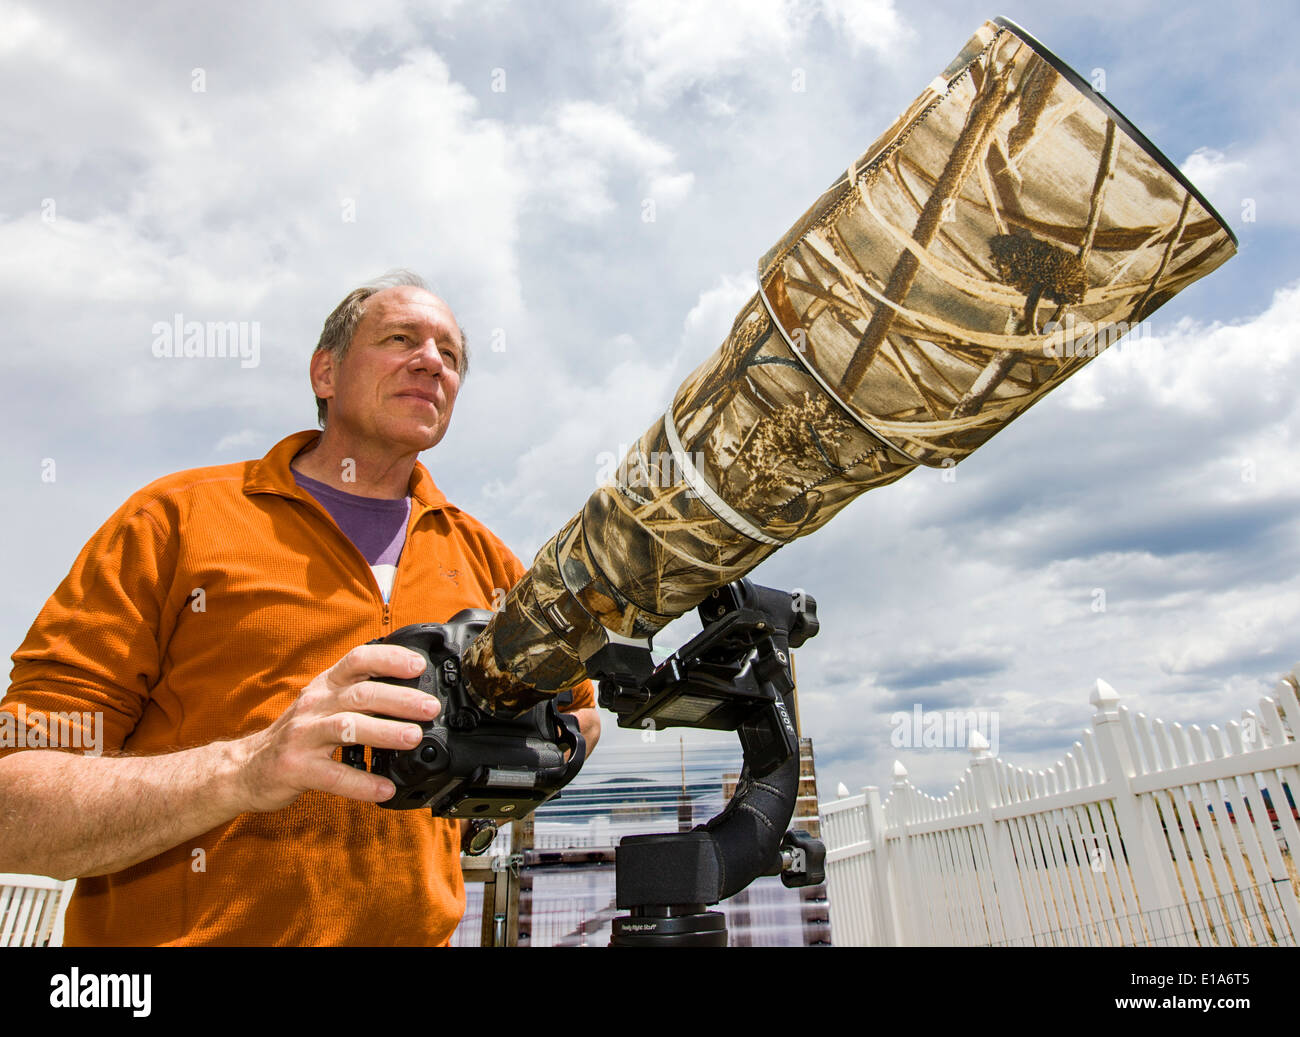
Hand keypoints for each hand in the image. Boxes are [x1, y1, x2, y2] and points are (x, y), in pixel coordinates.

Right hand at [234, 643, 439, 811]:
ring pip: (347, 728)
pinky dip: (362, 784)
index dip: (389, 658)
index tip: (418, 665)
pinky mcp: (296, 769)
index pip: (358, 659)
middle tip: (430, 708)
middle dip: (399, 699)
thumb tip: (412, 692)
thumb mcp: (324, 703)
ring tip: (413, 737)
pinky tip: (385, 789)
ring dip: (384, 731)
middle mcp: (315, 705)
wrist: (246, 767)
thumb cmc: (297, 734)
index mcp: (325, 686)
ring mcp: (303, 737)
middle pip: (360, 694)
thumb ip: (358, 694)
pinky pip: (334, 776)